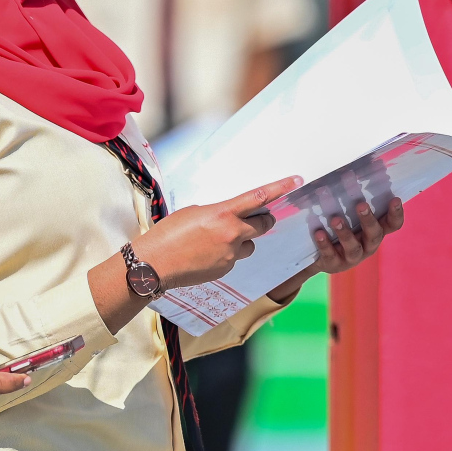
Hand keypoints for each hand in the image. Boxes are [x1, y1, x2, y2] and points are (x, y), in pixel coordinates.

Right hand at [132, 176, 303, 290]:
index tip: (296, 180)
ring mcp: (231, 254)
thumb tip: (230, 216)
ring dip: (242, 240)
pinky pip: (236, 259)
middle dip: (263, 219)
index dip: (280, 188)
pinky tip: (206, 254)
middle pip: (264, 223)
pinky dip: (227, 254)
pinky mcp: (226, 269)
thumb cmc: (168, 233)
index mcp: (222, 213)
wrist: (155, 263)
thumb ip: (217, 212)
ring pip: (250, 243)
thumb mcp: (193, 212)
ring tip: (218, 241)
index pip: (258, 197)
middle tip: (258, 217)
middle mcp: (231, 233)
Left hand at [307, 197, 403, 275]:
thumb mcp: (345, 211)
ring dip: (345, 233)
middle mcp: (367, 245)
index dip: (396, 214)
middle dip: (368, 220)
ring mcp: (352, 257)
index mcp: (374, 231)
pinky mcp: (334, 264)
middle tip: (361, 205)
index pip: (392, 225)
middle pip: (374, 235)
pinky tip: (319, 233)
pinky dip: (325, 244)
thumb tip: (350, 170)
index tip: (395, 199)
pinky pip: (330, 255)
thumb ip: (350, 196)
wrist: (316, 254)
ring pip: (353, 247)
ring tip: (335, 220)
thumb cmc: (336, 226)